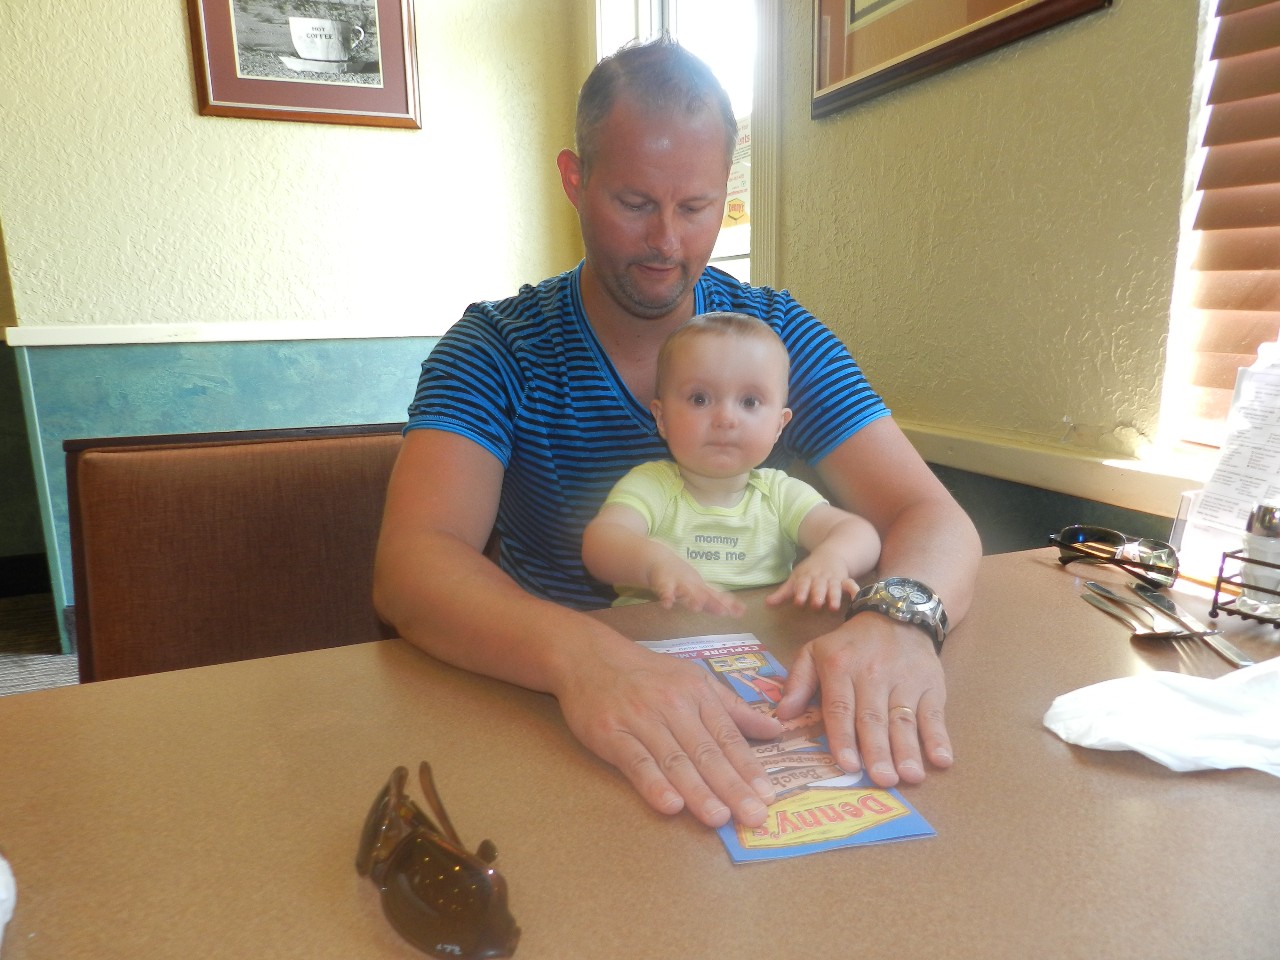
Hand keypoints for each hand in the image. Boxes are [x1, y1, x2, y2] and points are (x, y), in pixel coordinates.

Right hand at [554, 640, 782, 826]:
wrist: (589, 658)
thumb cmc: (648, 673)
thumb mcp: (695, 679)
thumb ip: (733, 708)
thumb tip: (775, 731)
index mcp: (697, 694)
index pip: (727, 736)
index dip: (749, 766)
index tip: (768, 795)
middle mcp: (673, 706)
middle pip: (706, 752)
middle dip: (732, 786)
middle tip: (754, 817)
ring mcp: (641, 720)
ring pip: (674, 760)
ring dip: (698, 791)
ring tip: (719, 818)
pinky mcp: (611, 733)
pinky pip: (635, 762)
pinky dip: (653, 784)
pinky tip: (670, 805)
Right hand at [647, 559, 744, 616]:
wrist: (660, 560)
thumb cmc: (684, 579)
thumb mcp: (702, 589)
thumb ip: (718, 600)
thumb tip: (742, 610)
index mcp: (702, 589)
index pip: (718, 597)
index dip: (729, 604)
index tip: (741, 611)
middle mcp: (693, 586)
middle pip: (704, 595)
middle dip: (713, 603)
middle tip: (723, 612)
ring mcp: (679, 584)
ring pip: (686, 592)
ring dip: (691, 599)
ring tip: (697, 607)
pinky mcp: (664, 584)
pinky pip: (664, 592)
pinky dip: (666, 597)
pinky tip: (667, 605)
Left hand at [764, 549, 858, 611]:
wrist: (831, 553)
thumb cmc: (810, 571)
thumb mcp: (796, 579)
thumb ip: (783, 593)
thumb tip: (767, 604)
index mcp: (806, 577)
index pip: (802, 584)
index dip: (801, 592)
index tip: (798, 602)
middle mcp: (820, 578)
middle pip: (818, 586)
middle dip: (817, 595)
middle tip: (816, 604)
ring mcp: (833, 579)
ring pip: (834, 587)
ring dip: (834, 596)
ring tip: (833, 607)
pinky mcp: (845, 580)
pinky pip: (850, 584)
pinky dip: (853, 589)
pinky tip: (856, 596)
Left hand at [774, 612, 951, 786]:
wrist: (897, 615)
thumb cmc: (850, 644)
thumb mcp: (815, 651)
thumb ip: (797, 682)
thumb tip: (783, 715)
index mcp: (840, 668)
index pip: (841, 708)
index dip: (844, 737)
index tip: (848, 765)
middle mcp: (873, 675)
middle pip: (874, 719)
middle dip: (878, 752)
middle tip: (882, 780)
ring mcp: (905, 681)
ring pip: (904, 720)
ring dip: (908, 750)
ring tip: (910, 776)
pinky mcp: (931, 685)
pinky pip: (935, 714)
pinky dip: (940, 738)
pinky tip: (942, 760)